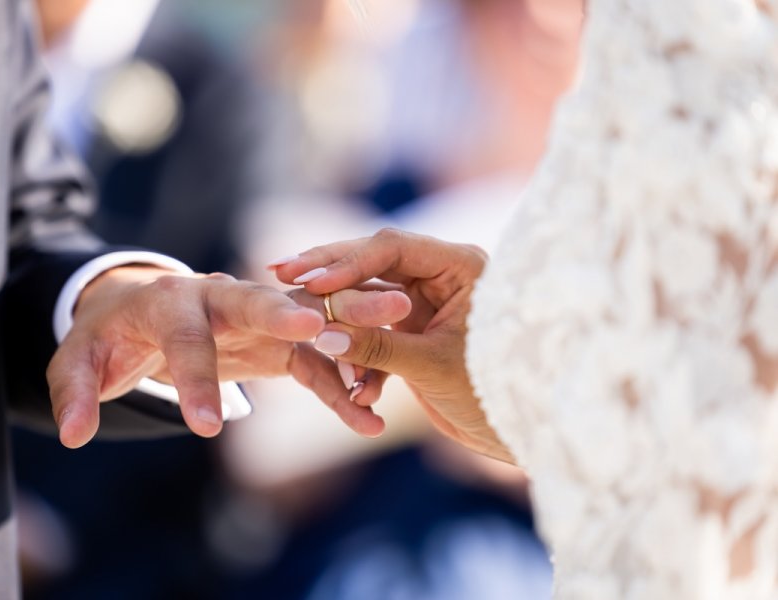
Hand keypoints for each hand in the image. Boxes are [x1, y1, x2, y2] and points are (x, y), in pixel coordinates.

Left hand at [47, 265, 410, 447]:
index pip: (184, 337)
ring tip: (386, 352)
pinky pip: (316, 363)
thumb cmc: (110, 335)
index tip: (207, 428)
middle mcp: (221, 297)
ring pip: (304, 323)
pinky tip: (367, 420)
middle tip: (317, 325)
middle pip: (258, 300)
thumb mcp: (78, 359)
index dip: (194, 379)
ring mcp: (255, 315)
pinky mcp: (277, 339)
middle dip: (288, 313)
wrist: (144, 311)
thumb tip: (76, 434)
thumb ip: (74, 391)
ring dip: (343, 334)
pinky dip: (340, 387)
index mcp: (171, 299)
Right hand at [273, 228, 513, 462]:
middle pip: (373, 260)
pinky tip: (352, 387)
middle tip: (281, 272)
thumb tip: (323, 334)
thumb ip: (378, 346)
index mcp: (461, 266)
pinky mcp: (414, 329)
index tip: (310, 282)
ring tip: (300, 326)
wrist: (516, 432)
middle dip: (328, 272)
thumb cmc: (494, 394)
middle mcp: (442, 275)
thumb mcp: (432, 366)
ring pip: (367, 296)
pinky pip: (373, 330)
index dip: (348, 262)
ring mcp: (426, 301)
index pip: (393, 247)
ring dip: (339, 318)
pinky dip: (358, 355)